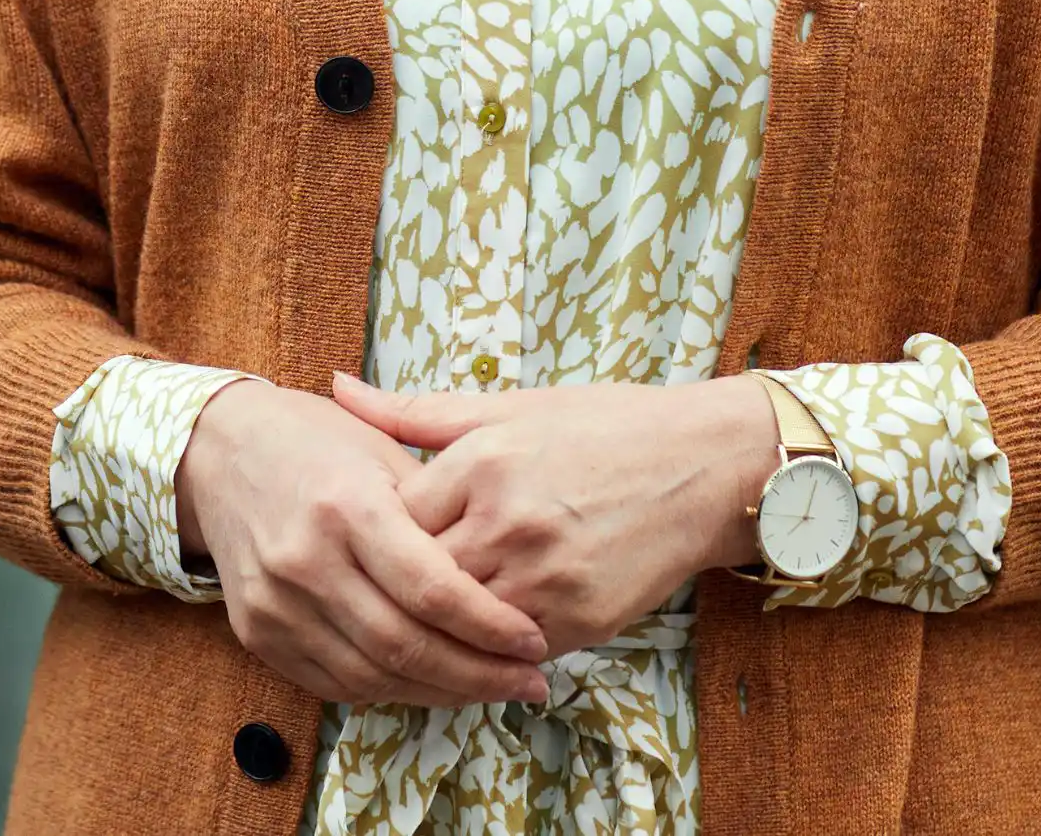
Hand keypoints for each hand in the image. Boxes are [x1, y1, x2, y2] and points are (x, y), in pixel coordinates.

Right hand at [173, 378, 549, 708]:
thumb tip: (505, 562)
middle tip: (530, 681)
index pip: (431, 589)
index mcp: (348, 506)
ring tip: (493, 688)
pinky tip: (433, 684)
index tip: (533, 639)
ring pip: (372, 676)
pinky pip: (336, 683)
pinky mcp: (258, 636)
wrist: (221, 453)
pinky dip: (392, 690)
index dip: (489, 625)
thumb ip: (438, 506)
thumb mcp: (382, 448)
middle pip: (405, 644)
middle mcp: (306, 561)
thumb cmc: (317, 441)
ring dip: (441, 692)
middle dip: (478, 673)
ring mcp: (276, 605)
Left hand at [330, 372, 776, 659]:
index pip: (392, 520)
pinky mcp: (577, 622)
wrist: (701, 465)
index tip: (376, 537)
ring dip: (438, 628)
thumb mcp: (511, 406)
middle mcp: (506, 522)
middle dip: (398, 587)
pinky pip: (506, 653)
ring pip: (457, 626)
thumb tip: (339, 388)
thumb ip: (417, 410)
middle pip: (418, 579)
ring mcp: (542, 578)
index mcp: (482, 461)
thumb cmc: (604, 426)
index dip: (379, 534)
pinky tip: (476, 641)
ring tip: (418, 624)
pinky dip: (487, 650)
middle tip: (380, 593)